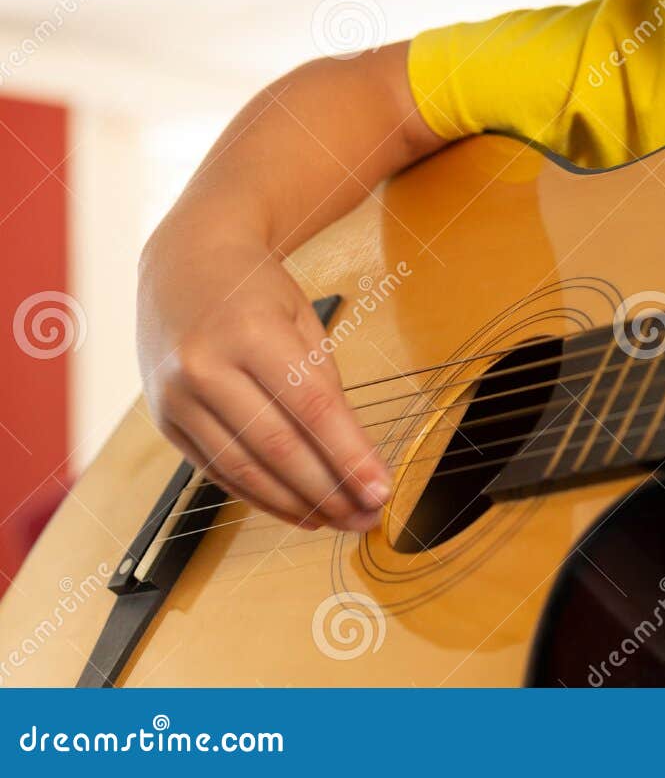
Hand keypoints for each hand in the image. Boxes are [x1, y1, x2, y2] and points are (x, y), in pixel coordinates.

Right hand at [136, 235, 389, 529]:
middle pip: (277, 446)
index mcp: (250, 332)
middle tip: (366, 516)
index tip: (381, 490)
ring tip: (339, 521)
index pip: (311, 408)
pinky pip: (216, 471)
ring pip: (243, 469)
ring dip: (296, 505)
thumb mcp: (303, 321)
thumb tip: (353, 458)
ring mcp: (176, 396)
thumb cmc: (257, 291)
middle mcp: (204, 366)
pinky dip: (259, 496)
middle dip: (328, 491)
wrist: (186, 262)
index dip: (349, 456)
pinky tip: (296, 510)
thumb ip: (323, 385)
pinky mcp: (164, 420)